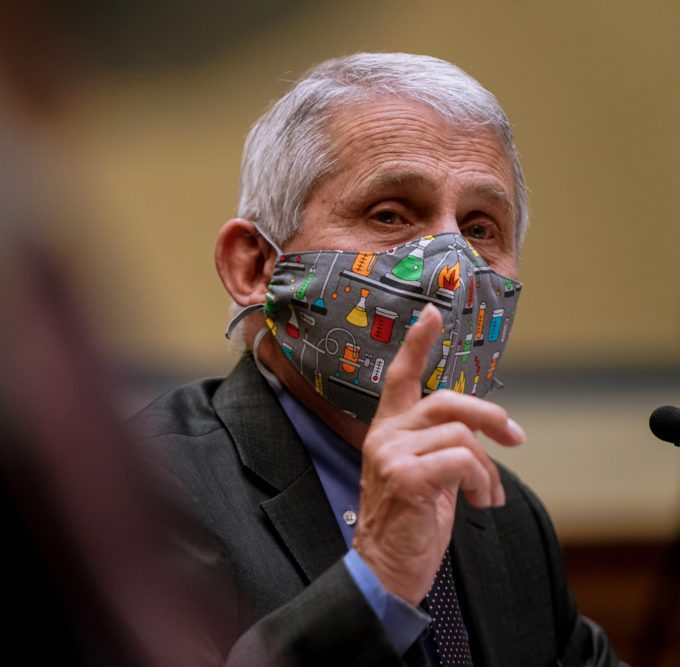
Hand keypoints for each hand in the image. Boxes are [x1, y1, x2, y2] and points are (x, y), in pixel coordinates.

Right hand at [350, 304, 524, 605]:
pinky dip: (482, 481)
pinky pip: (462, 461)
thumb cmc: (409, 524)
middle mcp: (385, 437)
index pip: (400, 378)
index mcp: (388, 431)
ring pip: (461, 436)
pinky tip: (479, 503)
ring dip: (487, 469)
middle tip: (515, 437)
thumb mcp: (427, 476)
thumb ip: (443, 447)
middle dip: (490, 416)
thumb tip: (485, 434)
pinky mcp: (405, 477)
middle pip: (447, 402)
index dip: (417, 344)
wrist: (385, 568)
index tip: (432, 313)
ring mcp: (391, 455)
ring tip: (486, 497)